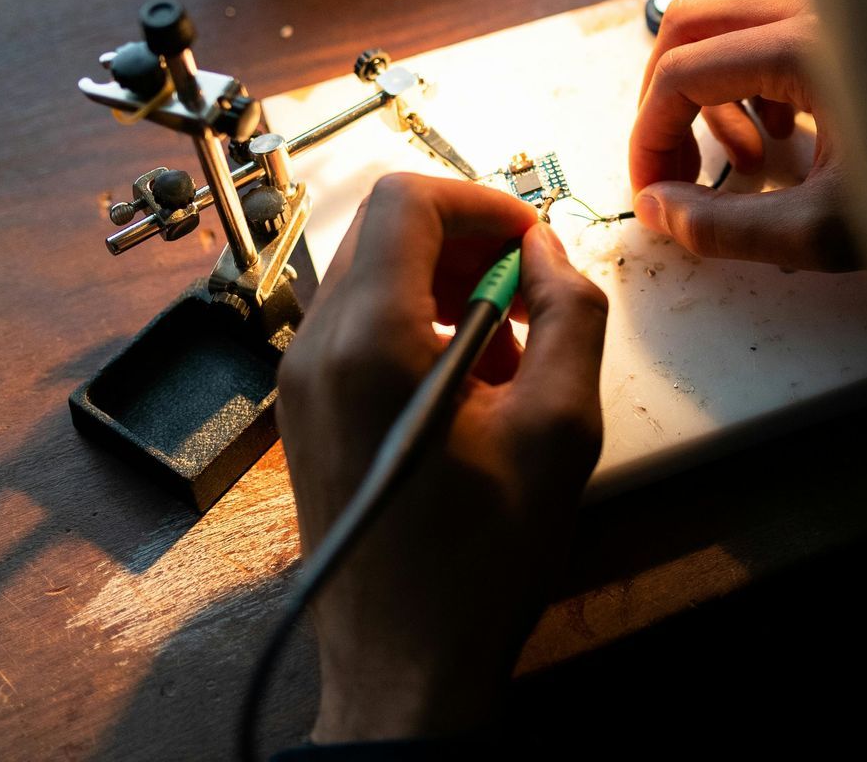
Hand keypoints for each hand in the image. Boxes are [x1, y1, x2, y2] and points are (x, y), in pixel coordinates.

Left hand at [277, 174, 608, 742]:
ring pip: (370, 273)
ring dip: (445, 284)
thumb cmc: (481, 558)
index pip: (407, 200)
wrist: (404, 666)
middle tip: (530, 295)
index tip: (533, 244)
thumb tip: (546, 252)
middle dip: (467, 242)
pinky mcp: (303, 411)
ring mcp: (298, 381)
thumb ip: (568, 314)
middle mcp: (314, 348)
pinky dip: (416, 324)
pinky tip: (470, 389)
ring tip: (510, 355)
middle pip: (384, 229)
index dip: (481, 202)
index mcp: (367, 341)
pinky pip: (357, 325)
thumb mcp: (560, 428)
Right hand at [629, 0, 860, 270]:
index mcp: (807, 46)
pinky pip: (769, 33)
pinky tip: (784, 139)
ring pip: (728, 25)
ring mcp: (836, 10)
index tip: (653, 195)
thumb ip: (726, 228)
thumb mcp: (824, 231)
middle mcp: (817, 7)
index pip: (682, 72)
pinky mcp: (852, 28)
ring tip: (748, 161)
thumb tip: (657, 209)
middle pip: (689, 22)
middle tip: (674, 169)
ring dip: (709, 92)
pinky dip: (750, 83)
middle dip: (664, 100)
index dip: (649, 137)